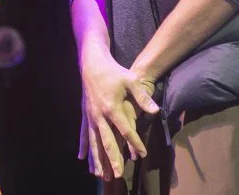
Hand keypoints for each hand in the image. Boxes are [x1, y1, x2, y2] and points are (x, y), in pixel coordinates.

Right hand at [76, 44, 158, 179]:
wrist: (91, 63)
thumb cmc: (113, 71)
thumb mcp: (131, 80)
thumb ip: (143, 97)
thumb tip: (156, 110)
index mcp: (112, 107)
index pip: (125, 130)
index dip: (135, 143)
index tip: (143, 154)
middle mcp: (99, 115)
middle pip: (107, 141)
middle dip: (113, 159)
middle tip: (118, 175)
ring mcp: (90, 116)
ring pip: (94, 142)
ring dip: (97, 159)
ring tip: (100, 175)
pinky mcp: (85, 115)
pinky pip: (84, 135)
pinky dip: (84, 147)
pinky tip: (82, 160)